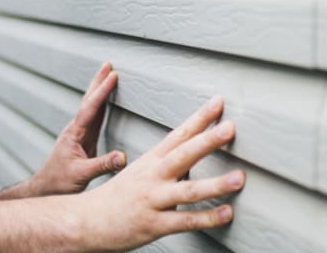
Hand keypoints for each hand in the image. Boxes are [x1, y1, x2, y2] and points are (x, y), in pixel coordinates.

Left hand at [6, 62, 125, 198]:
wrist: (45, 189)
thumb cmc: (59, 182)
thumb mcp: (81, 175)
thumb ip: (103, 165)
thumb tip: (123, 157)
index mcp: (74, 134)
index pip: (91, 108)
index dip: (103, 92)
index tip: (113, 76)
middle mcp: (75, 130)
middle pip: (88, 101)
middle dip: (98, 82)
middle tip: (108, 64)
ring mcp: (79, 134)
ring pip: (91, 107)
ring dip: (99, 90)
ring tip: (108, 76)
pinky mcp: (83, 140)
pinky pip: (94, 117)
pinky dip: (101, 105)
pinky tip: (104, 102)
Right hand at [71, 95, 244, 250]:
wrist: (85, 221)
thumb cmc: (119, 196)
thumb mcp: (142, 171)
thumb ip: (171, 161)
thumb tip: (198, 151)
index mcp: (152, 160)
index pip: (179, 134)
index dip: (199, 118)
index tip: (219, 102)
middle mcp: (153, 177)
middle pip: (183, 155)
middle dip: (208, 140)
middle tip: (230, 128)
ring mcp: (153, 200)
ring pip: (188, 191)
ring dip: (216, 184)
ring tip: (240, 177)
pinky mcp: (154, 225)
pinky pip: (184, 221)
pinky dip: (207, 218)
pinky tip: (227, 213)